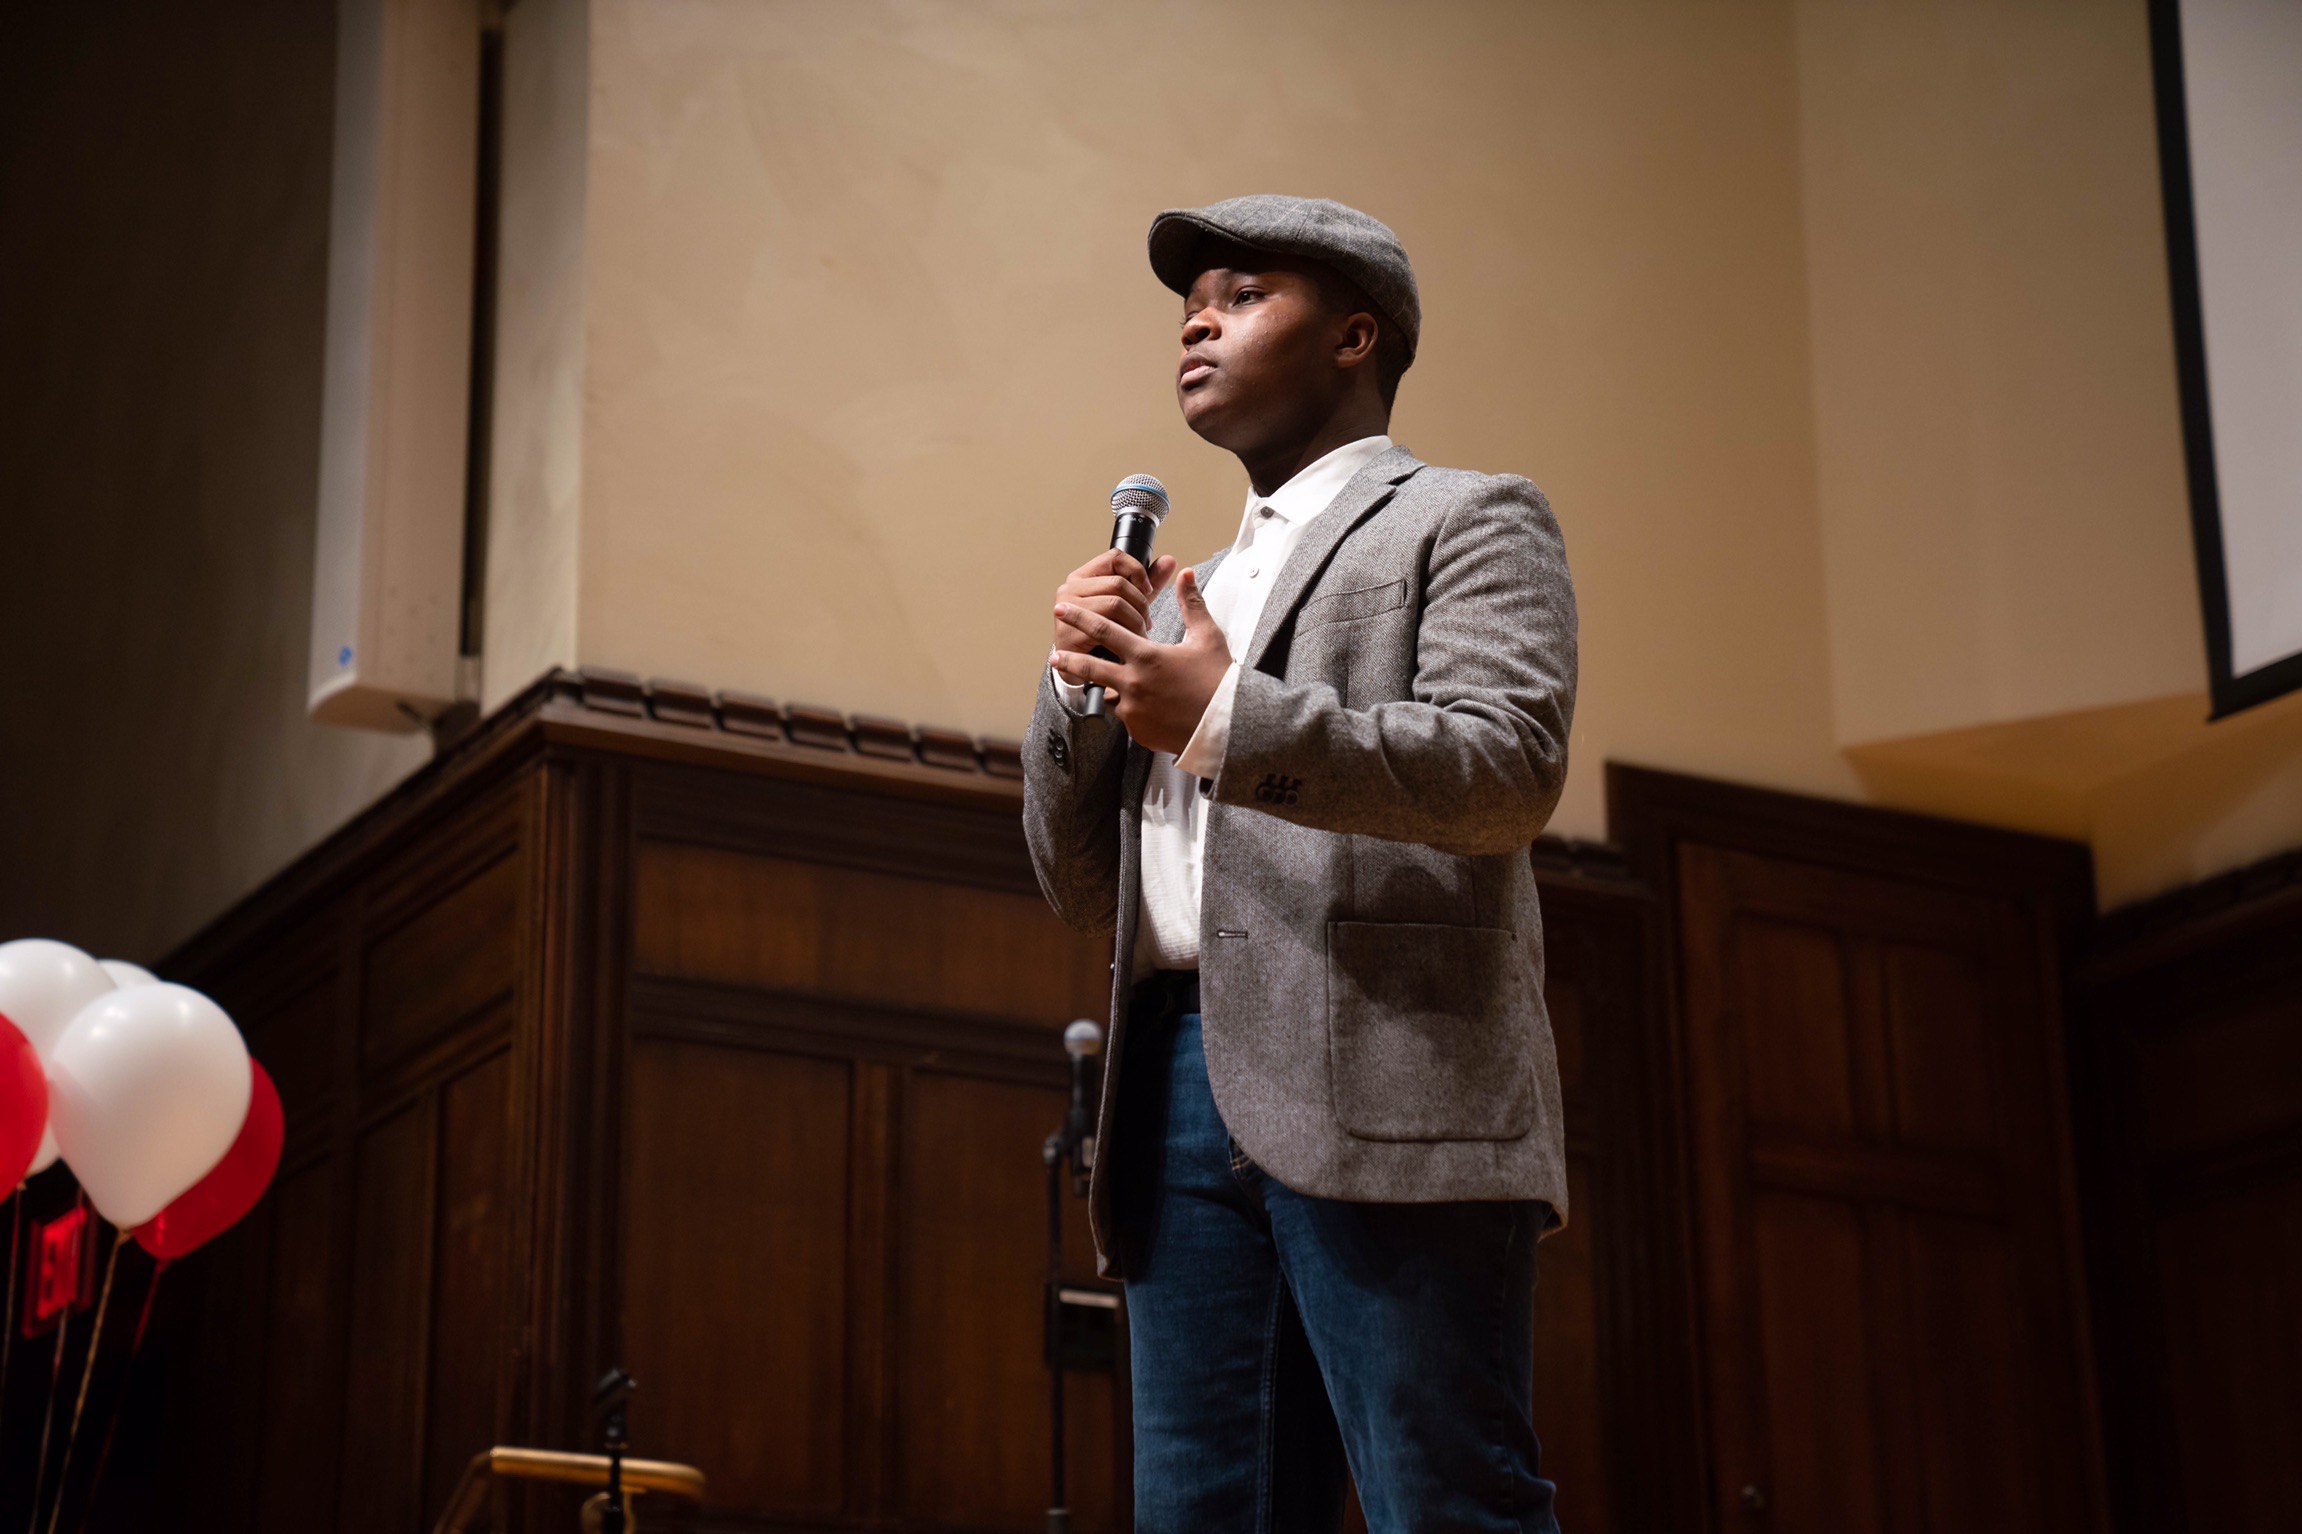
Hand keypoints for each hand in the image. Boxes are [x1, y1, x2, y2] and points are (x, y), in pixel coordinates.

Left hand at [1050, 567, 1231, 753]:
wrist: (1227, 725)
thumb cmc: (1218, 680)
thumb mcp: (1207, 637)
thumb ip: (1191, 604)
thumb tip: (1185, 574)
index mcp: (1147, 656)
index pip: (1105, 631)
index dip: (1080, 618)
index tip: (1063, 610)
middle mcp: (1134, 683)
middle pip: (1091, 667)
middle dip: (1070, 659)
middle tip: (1054, 654)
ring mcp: (1134, 709)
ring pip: (1109, 694)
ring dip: (1105, 687)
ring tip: (1099, 686)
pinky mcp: (1138, 730)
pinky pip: (1126, 716)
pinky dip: (1132, 709)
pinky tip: (1147, 707)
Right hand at [1051, 549, 1177, 657]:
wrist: (1082, 669)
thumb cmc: (1106, 635)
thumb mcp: (1129, 605)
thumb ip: (1148, 583)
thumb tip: (1170, 560)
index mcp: (1083, 577)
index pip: (1115, 557)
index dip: (1137, 571)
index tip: (1148, 590)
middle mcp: (1070, 588)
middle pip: (1118, 582)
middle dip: (1140, 603)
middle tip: (1147, 622)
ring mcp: (1067, 609)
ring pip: (1115, 603)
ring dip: (1135, 621)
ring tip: (1140, 634)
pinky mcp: (1069, 631)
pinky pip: (1106, 627)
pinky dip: (1124, 636)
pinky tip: (1129, 645)